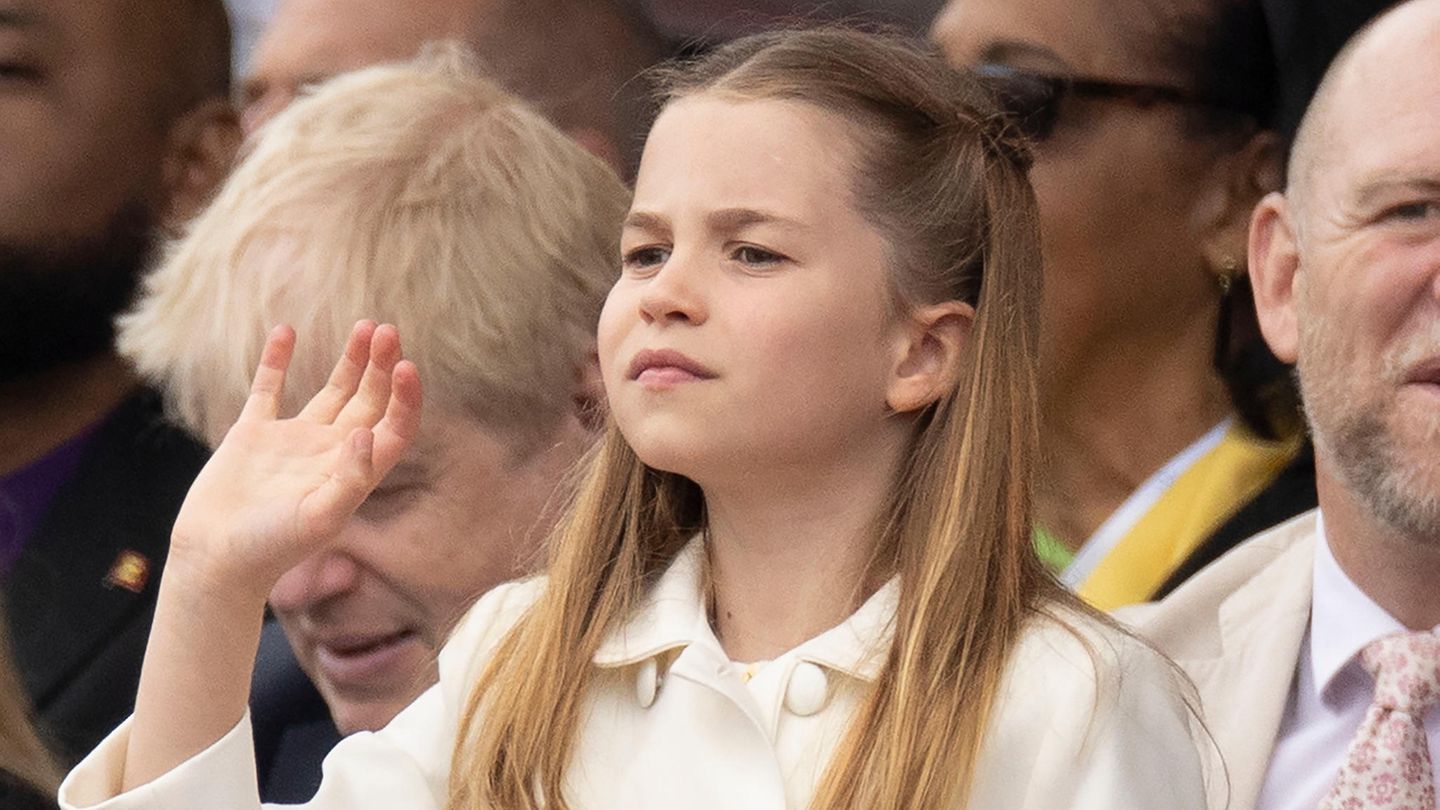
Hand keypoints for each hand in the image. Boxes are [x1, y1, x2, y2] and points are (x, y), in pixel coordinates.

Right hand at [169, 321, 420, 598]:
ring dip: (350, 360)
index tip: (406, 367)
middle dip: (381, 367)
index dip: (406, 399)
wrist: (214, 560)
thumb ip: (348, 479)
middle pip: (368, 401)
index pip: (394, 428)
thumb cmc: (270, 549)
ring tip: (367, 325)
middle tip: (388, 330)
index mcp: (353, 473)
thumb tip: (365, 434)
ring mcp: (293, 441)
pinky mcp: (253, 435)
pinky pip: (269, 389)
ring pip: (332, 390)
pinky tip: (285, 330)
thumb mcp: (318, 519)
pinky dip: (276, 361)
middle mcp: (329, 453)